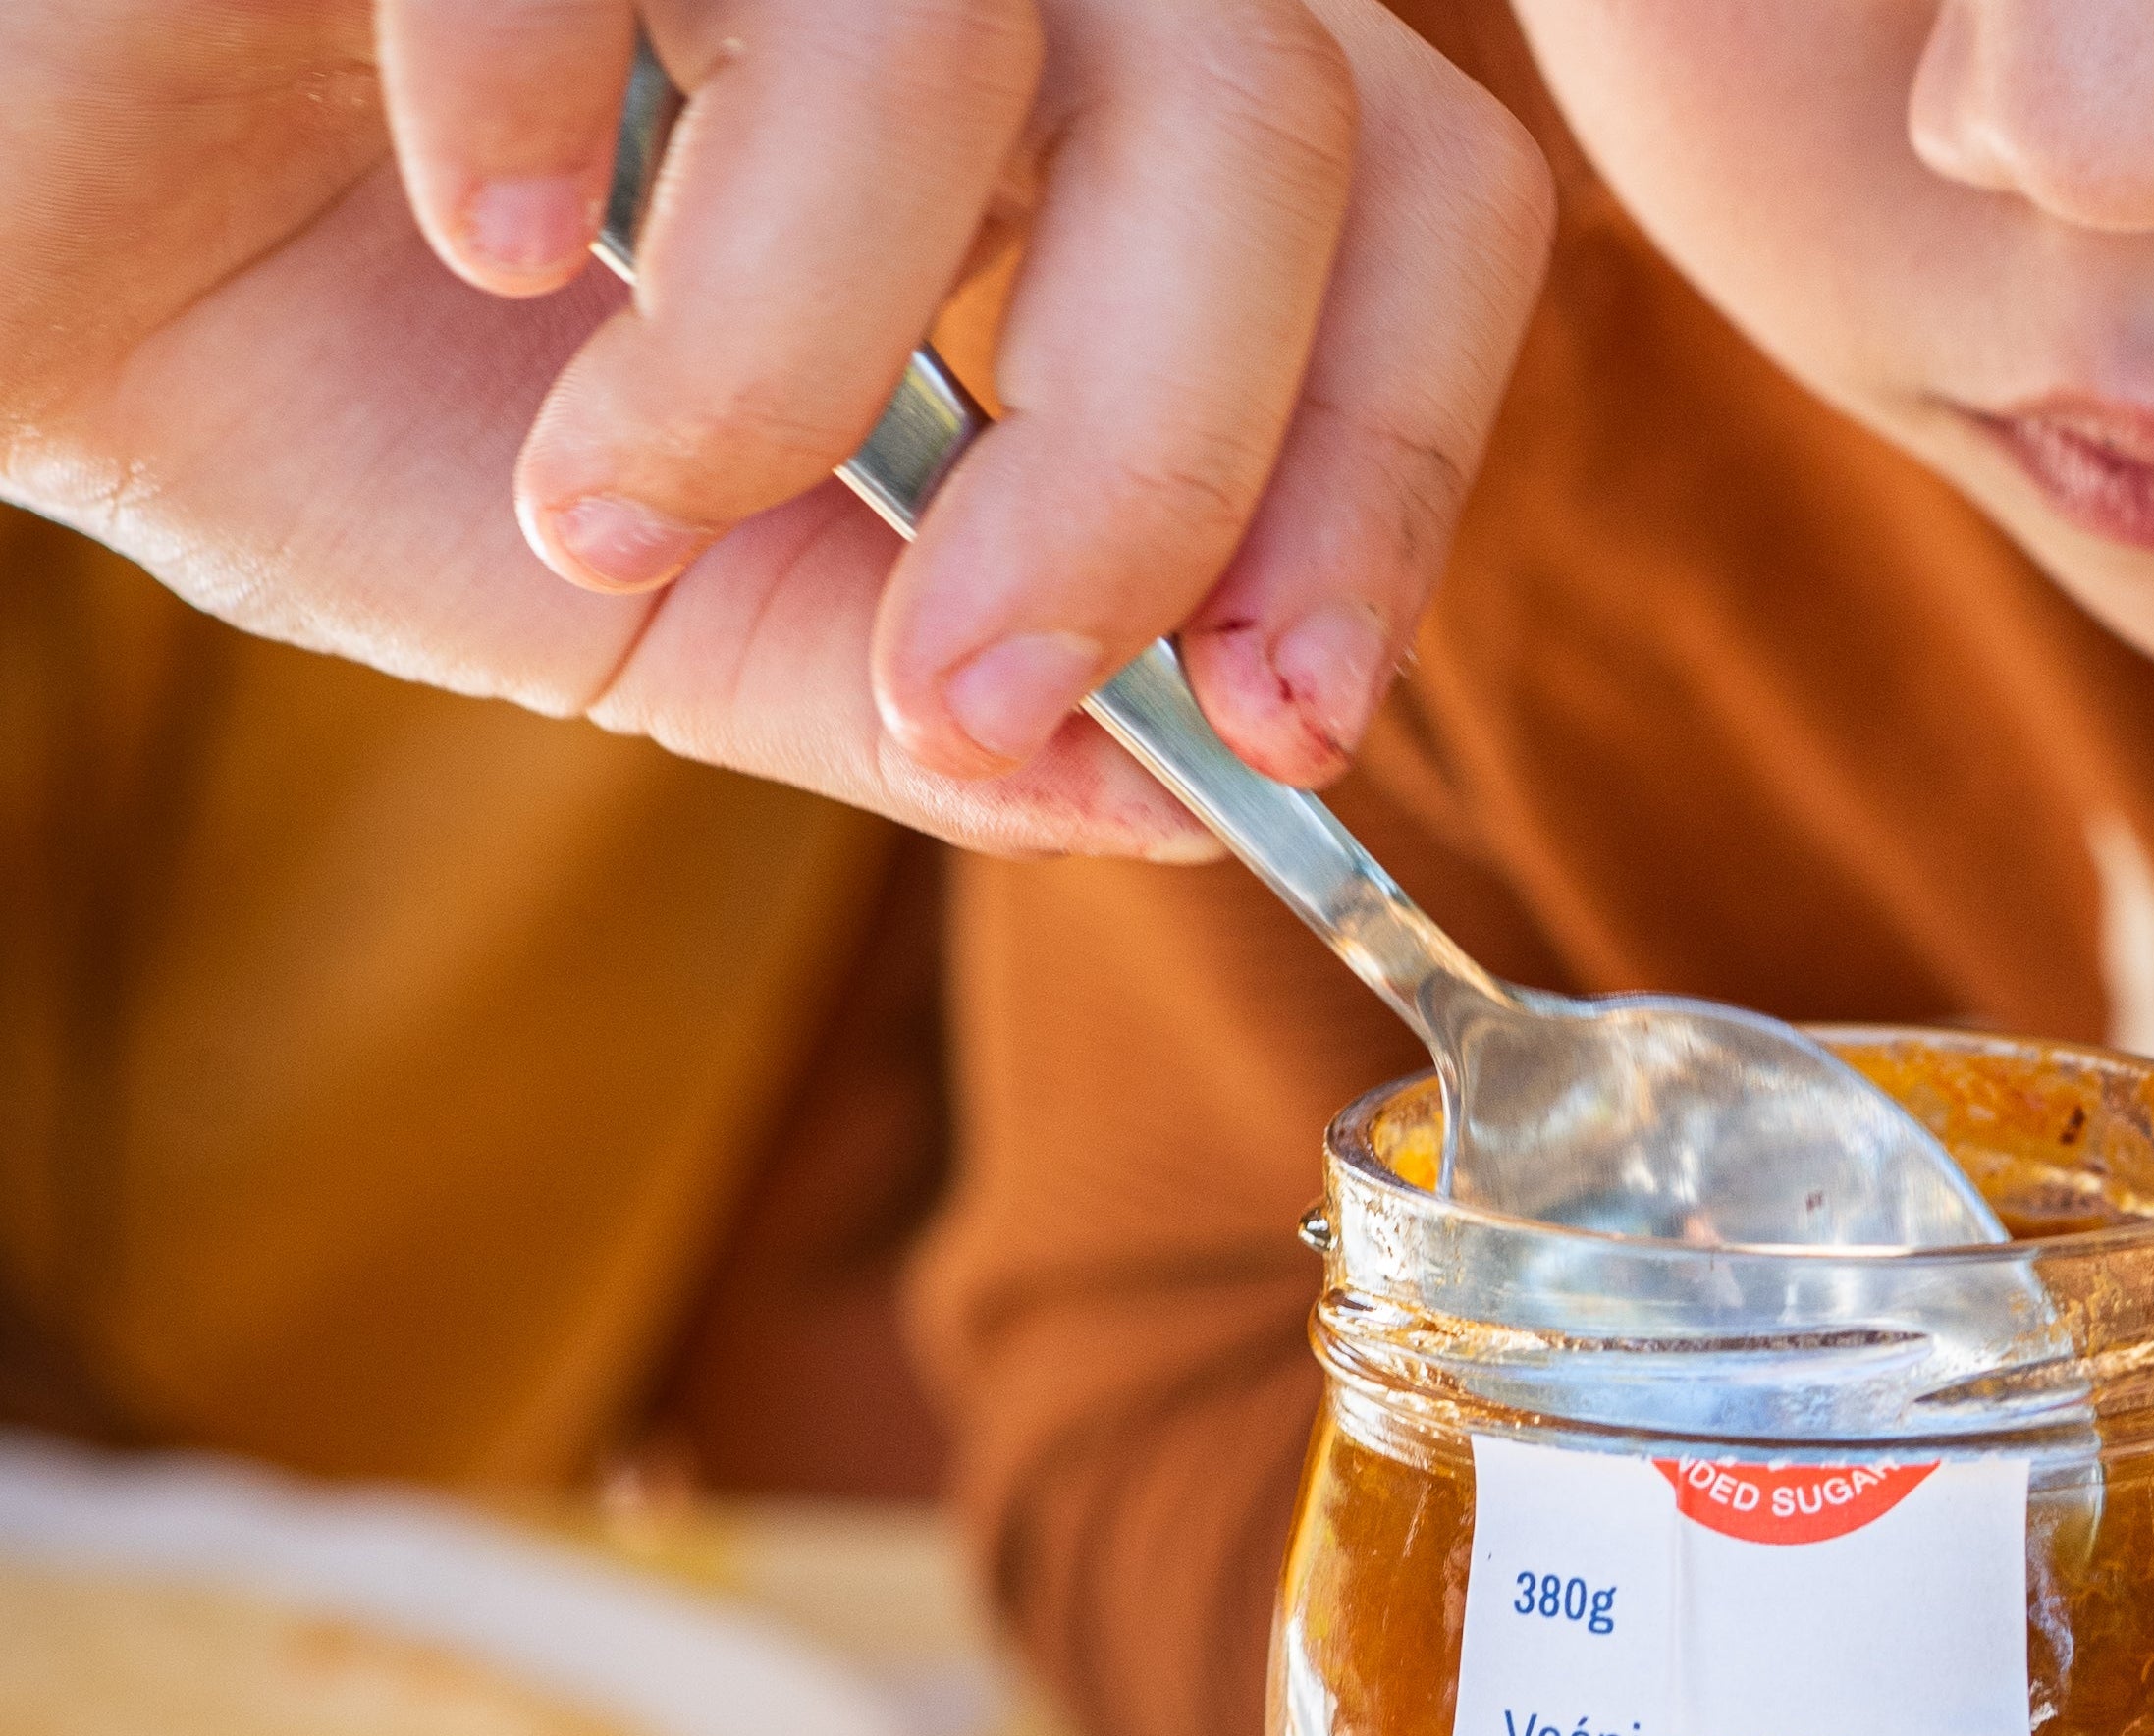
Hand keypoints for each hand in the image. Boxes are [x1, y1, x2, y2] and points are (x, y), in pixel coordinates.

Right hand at [0, 0, 1551, 840]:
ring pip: (977, 10)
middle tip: (974, 686)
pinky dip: (562, 125)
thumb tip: (1179, 804)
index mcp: (1049, 112)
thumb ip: (927, 695)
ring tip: (613, 498)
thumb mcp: (673, 613)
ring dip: (817, 344)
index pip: (1400, 199)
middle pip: (1274, 108)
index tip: (1279, 716)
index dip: (1396, 459)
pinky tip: (481, 232)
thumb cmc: (317, 366)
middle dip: (1162, 464)